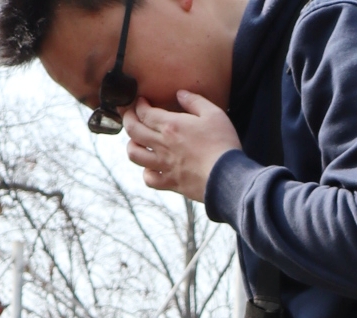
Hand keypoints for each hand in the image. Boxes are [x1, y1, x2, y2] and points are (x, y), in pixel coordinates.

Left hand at [124, 93, 241, 200]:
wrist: (228, 178)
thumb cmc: (223, 144)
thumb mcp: (214, 114)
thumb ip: (194, 101)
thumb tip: (180, 93)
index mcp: (171, 125)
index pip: (143, 112)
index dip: (138, 104)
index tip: (142, 101)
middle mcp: (163, 145)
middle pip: (133, 129)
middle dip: (128, 118)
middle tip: (131, 115)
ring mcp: (165, 165)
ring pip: (134, 155)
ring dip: (132, 145)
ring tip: (137, 142)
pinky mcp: (172, 183)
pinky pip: (149, 179)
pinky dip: (147, 173)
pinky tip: (153, 168)